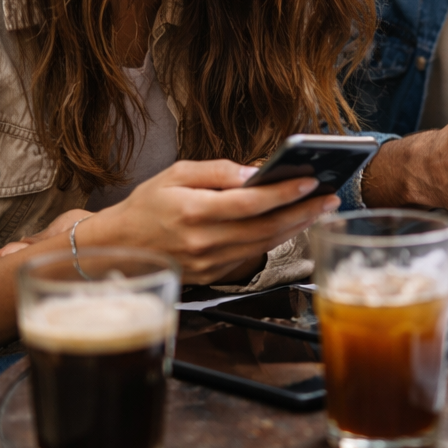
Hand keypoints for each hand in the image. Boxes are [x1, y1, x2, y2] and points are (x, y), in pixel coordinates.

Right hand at [10, 161, 334, 283]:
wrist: (117, 248)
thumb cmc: (146, 206)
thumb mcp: (174, 174)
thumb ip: (215, 171)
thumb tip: (254, 171)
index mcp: (190, 213)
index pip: (248, 203)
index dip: (283, 193)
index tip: (310, 180)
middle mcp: (201, 242)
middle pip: (265, 228)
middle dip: (303, 211)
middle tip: (331, 196)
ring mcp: (208, 263)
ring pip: (264, 244)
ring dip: (297, 226)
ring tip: (321, 208)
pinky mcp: (213, 276)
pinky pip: (253, 255)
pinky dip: (278, 239)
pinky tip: (295, 224)